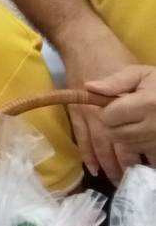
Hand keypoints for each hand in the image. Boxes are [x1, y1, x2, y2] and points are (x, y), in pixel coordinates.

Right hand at [57, 29, 142, 180]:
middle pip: (121, 146)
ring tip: (120, 180)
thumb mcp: (136, 71)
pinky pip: (83, 140)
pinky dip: (89, 156)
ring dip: (112, 166)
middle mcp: (107, 113)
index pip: (138, 134)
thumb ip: (136, 96)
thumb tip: (137, 121)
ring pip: (103, 148)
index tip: (150, 162)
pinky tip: (94, 169)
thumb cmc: (113, 56)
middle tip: (136, 180)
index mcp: (128, 103)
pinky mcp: (78, 115)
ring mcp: (90, 116)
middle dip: (129, 165)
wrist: (83, 44)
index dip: (143, 149)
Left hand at [87, 65, 155, 169]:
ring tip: (136, 121)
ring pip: (125, 146)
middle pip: (113, 134)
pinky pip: (140, 154)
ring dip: (124, 135)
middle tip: (124, 113)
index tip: (114, 104)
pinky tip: (144, 132)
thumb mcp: (141, 74)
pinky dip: (138, 145)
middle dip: (112, 124)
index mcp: (147, 104)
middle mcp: (153, 126)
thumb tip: (89, 87)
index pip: (107, 117)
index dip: (106, 110)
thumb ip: (116, 81)